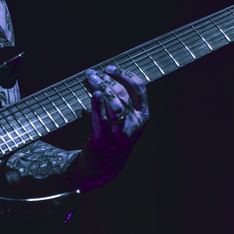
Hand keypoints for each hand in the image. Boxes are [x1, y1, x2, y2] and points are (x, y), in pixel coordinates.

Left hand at [79, 65, 148, 188]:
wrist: (105, 165)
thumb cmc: (114, 136)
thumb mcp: (127, 119)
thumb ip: (123, 100)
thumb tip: (105, 74)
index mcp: (143, 116)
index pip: (139, 88)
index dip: (124, 74)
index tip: (110, 68)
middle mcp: (135, 124)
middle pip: (123, 95)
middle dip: (107, 80)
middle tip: (93, 73)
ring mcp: (120, 133)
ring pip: (115, 106)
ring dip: (102, 89)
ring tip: (90, 80)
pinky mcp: (104, 140)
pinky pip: (102, 120)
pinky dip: (98, 105)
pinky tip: (93, 94)